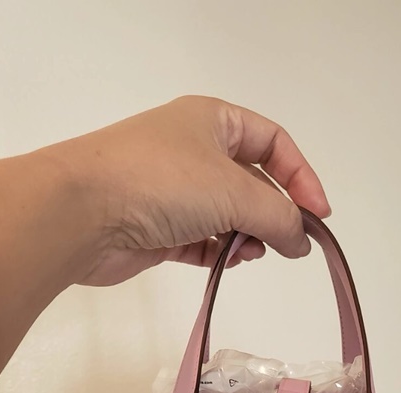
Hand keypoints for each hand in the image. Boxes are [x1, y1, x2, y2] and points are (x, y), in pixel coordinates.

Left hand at [58, 96, 330, 286]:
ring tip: (255, 252)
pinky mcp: (159, 230)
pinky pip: (203, 241)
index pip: (273, 142)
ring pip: (228, 214)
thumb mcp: (236, 192)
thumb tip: (304, 241)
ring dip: (248, 235)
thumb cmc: (161, 182)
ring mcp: (174, 192)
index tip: (319, 215)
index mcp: (213, 121)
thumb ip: (280, 217)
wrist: (81, 214)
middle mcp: (193, 151)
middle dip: (275, 213)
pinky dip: (222, 252)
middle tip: (292, 244)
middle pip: (252, 182)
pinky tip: (233, 262)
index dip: (301, 176)